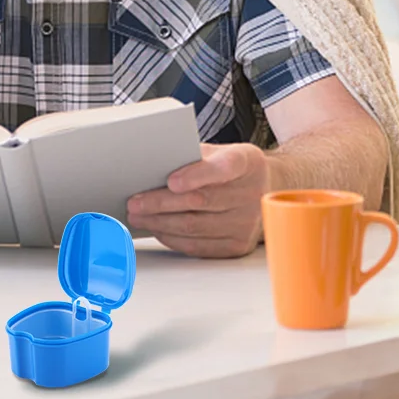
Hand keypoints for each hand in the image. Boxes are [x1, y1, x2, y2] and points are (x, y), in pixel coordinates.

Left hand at [126, 142, 269, 257]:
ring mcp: (247, 223)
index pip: (223, 168)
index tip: (171, 181)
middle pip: (201, 201)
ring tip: (138, 217)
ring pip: (195, 227)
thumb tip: (152, 167)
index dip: (197, 175)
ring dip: (160, 223)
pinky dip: (172, 238)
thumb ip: (194, 157)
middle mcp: (252, 193)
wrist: (263, 190)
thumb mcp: (219, 152)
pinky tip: (158, 229)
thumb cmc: (230, 169)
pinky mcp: (238, 245)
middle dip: (161, 203)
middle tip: (135, 203)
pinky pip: (198, 246)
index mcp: (247, 162)